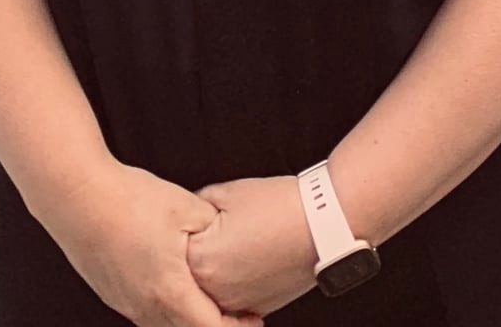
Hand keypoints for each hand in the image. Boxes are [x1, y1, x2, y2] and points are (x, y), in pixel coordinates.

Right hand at [46, 157, 262, 326]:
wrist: (77, 198)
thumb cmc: (131, 200)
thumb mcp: (187, 207)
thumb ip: (215, 229)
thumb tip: (232, 239)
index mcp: (170, 291)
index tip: (256, 320)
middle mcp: (146, 307)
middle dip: (214, 326)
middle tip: (240, 314)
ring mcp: (126, 303)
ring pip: (165, 326)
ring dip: (190, 319)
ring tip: (209, 300)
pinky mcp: (113, 294)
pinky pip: (147, 314)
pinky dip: (168, 309)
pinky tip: (176, 286)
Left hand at [187, 175, 318, 317]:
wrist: (324, 225)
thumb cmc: (279, 206)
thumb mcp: (228, 192)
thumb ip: (198, 205)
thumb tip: (189, 215)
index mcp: (201, 260)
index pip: (176, 248)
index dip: (186, 229)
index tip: (196, 220)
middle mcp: (214, 291)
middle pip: (191, 273)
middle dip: (200, 252)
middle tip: (220, 231)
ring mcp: (237, 304)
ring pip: (210, 290)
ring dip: (216, 272)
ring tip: (237, 244)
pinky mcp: (257, 308)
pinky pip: (233, 300)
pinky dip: (235, 283)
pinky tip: (248, 260)